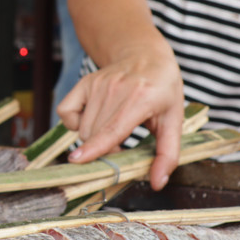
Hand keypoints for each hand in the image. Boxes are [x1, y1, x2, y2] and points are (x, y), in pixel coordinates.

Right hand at [57, 47, 183, 189]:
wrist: (146, 56)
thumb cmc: (163, 91)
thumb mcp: (174, 120)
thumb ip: (168, 154)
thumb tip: (158, 183)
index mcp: (141, 98)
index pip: (113, 127)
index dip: (96, 146)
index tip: (78, 160)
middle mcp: (116, 89)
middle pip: (94, 133)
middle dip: (103, 150)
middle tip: (120, 147)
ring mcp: (97, 84)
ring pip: (82, 128)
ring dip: (92, 140)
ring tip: (112, 132)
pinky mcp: (85, 83)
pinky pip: (66, 112)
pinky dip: (73, 123)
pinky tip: (91, 120)